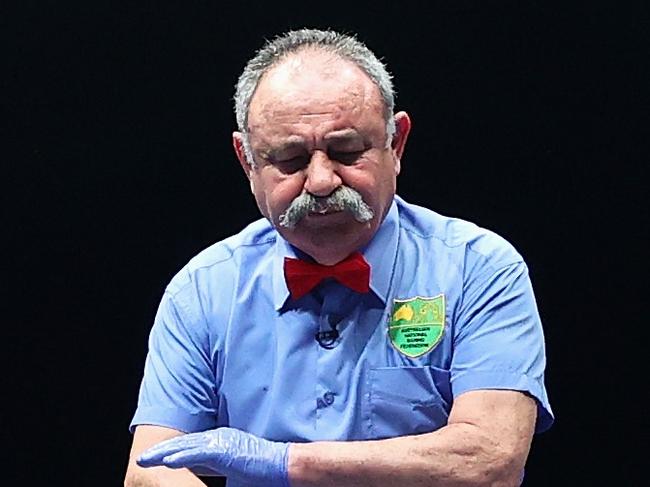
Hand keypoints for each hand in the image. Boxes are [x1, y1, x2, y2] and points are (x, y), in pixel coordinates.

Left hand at [137, 427, 289, 485]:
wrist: (281, 463)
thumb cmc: (261, 468)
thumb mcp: (233, 467)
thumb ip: (216, 468)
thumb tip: (199, 475)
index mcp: (219, 440)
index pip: (189, 444)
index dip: (170, 450)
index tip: (153, 458)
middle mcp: (218, 437)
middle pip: (183, 443)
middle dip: (160, 451)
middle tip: (141, 459)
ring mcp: (221, 442)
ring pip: (186, 446)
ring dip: (163, 454)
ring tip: (145, 460)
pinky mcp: (225, 451)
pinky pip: (198, 453)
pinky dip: (181, 456)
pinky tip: (166, 461)